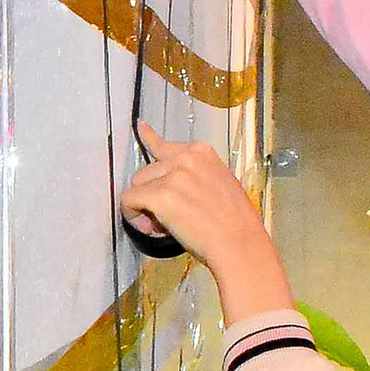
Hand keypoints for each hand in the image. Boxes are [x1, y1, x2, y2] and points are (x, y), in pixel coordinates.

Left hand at [125, 122, 294, 320]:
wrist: (239, 243)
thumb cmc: (234, 224)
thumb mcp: (220, 185)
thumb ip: (195, 177)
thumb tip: (170, 189)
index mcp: (202, 152)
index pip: (165, 145)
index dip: (149, 139)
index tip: (140, 127)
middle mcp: (186, 157)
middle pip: (147, 170)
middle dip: (152, 194)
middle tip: (167, 219)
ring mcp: (173, 175)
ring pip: (137, 186)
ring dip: (144, 207)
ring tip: (165, 227)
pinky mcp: (161, 195)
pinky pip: (129, 201)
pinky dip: (133, 217)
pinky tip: (151, 230)